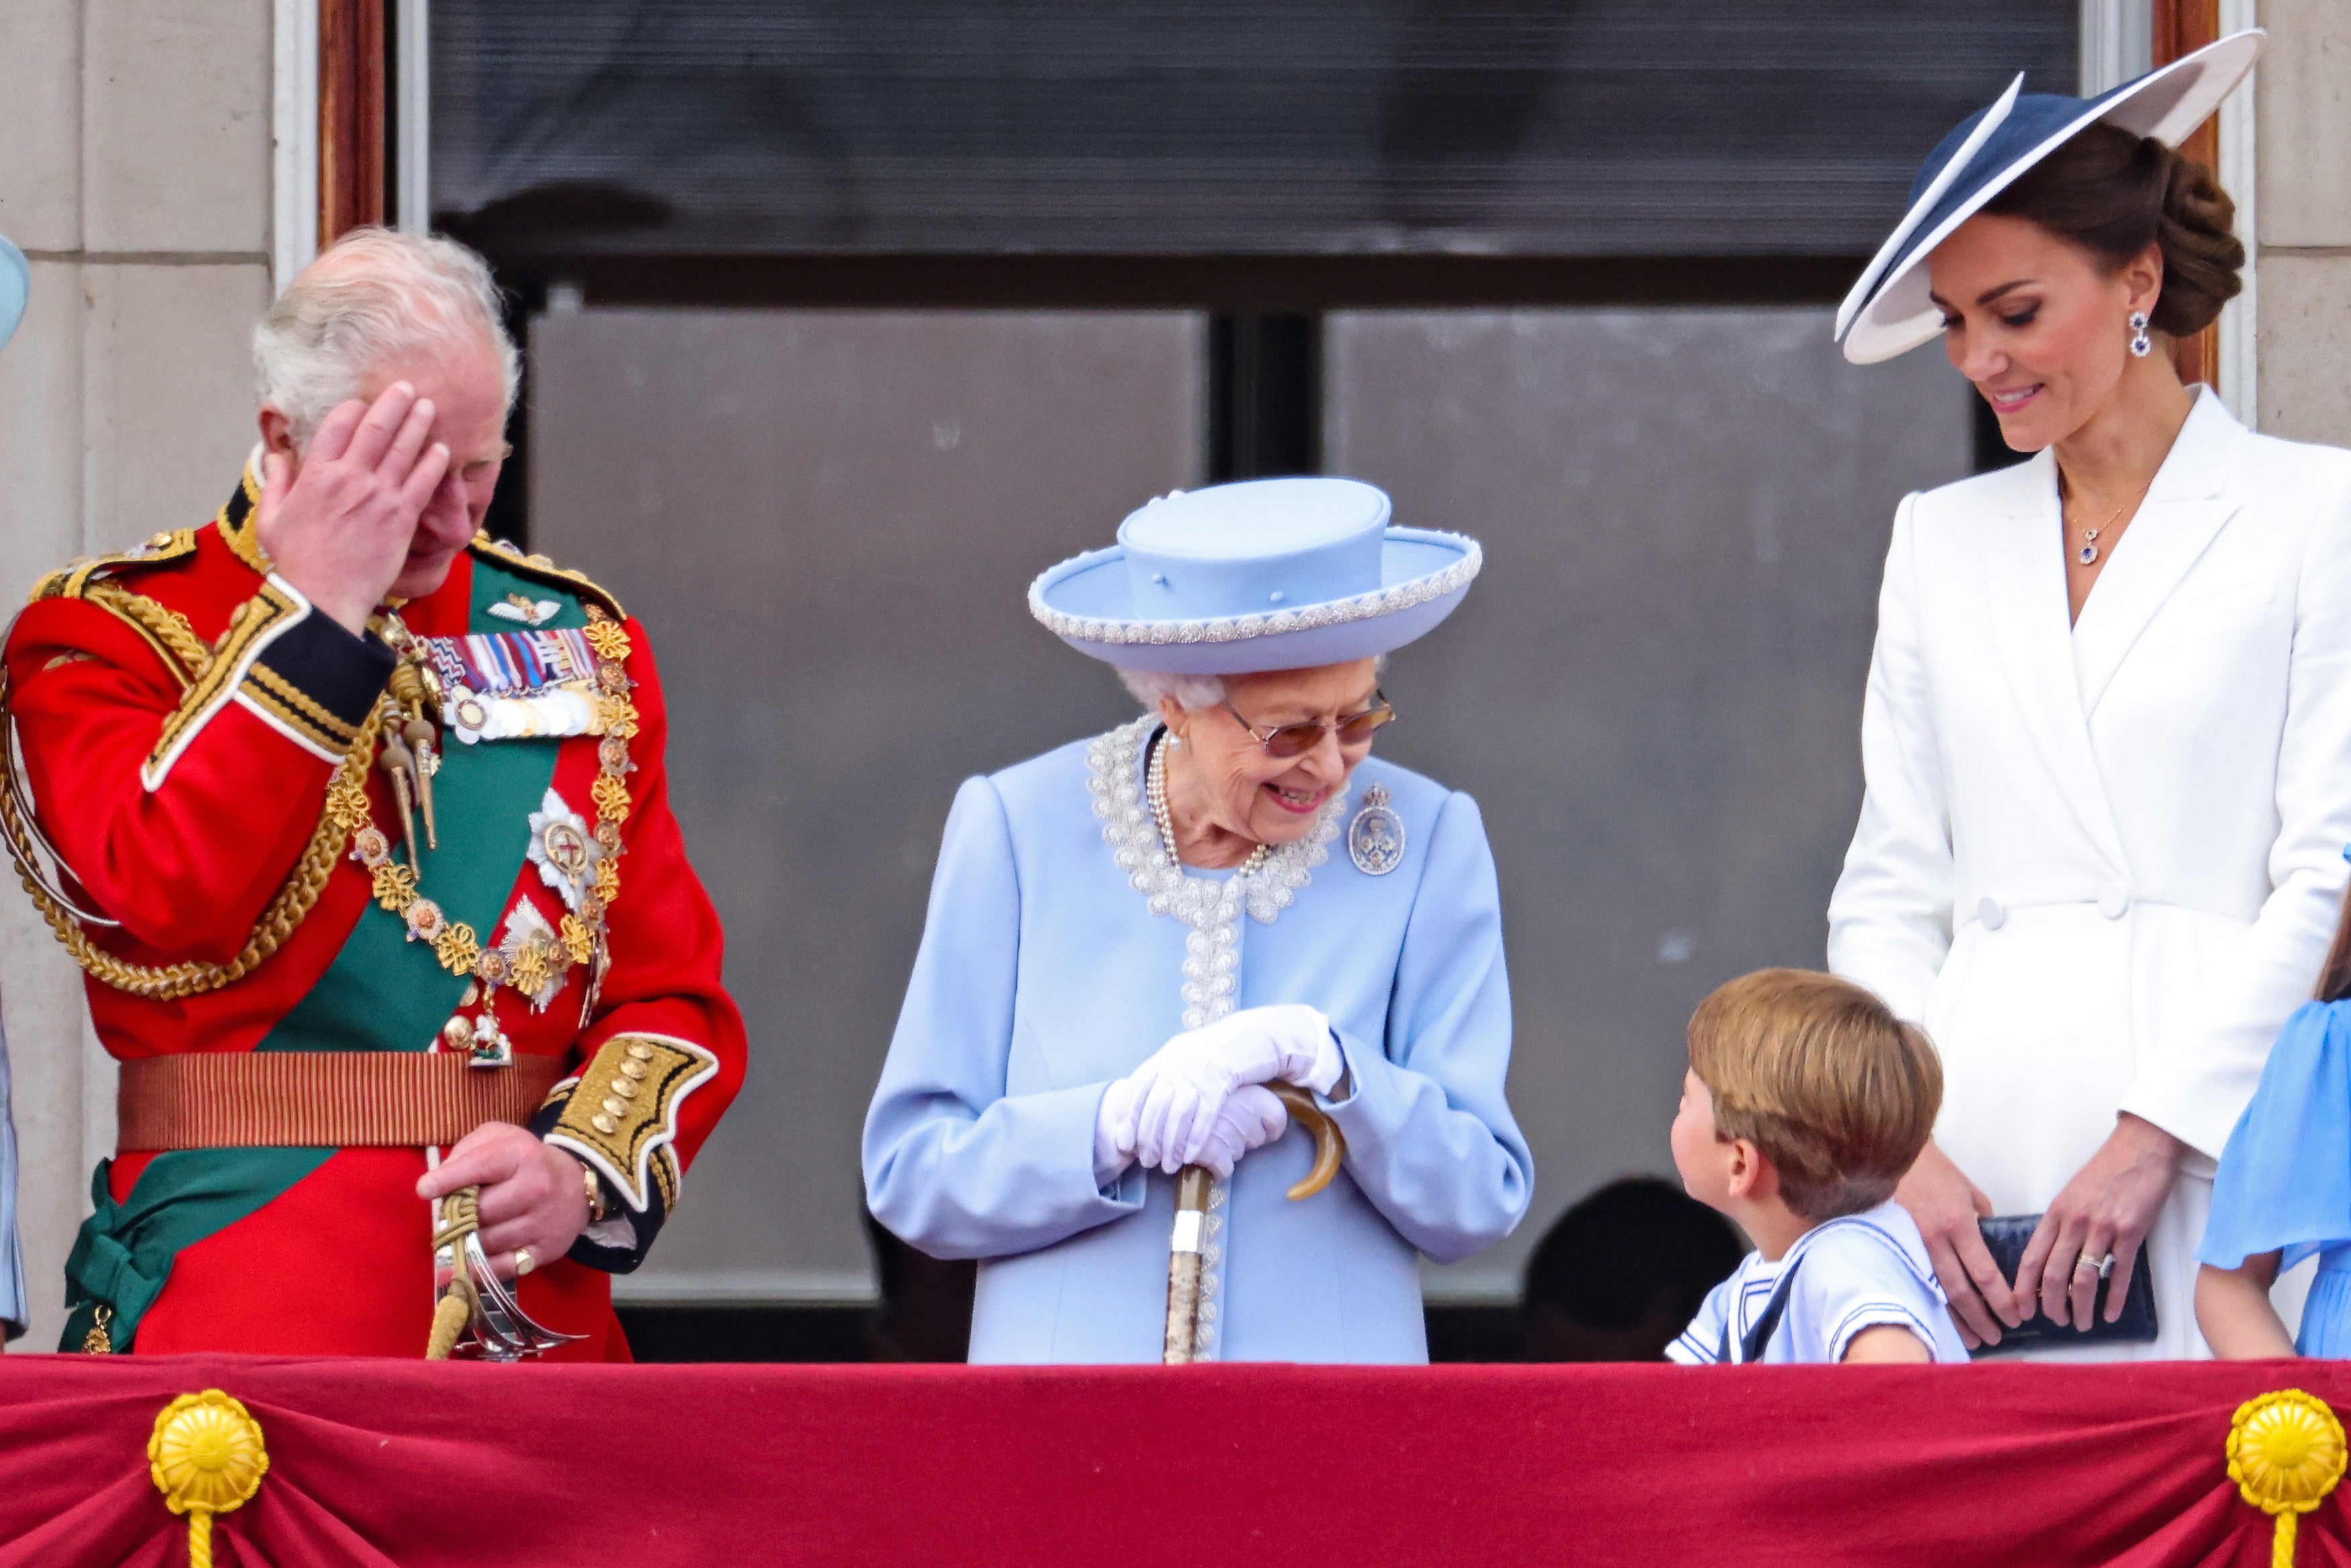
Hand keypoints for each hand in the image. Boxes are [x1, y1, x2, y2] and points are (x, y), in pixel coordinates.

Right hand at [257, 383, 450, 633]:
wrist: (325, 597)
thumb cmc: (296, 561)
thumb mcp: (271, 518)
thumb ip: (277, 482)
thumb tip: (274, 456)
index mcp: (316, 475)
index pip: (337, 426)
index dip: (354, 408)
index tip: (364, 401)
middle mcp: (350, 478)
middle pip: (376, 428)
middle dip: (394, 403)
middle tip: (408, 388)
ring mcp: (379, 496)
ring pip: (403, 449)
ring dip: (418, 424)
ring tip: (429, 406)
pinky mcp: (402, 517)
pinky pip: (423, 481)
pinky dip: (434, 462)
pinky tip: (442, 448)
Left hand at [416, 1122, 590, 1280]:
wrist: (577, 1185)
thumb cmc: (525, 1160)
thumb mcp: (500, 1138)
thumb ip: (467, 1150)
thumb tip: (437, 1181)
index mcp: (521, 1155)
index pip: (481, 1167)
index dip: (449, 1179)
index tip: (424, 1189)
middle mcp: (535, 1187)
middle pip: (479, 1211)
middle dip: (455, 1217)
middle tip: (446, 1218)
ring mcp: (542, 1221)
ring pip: (487, 1242)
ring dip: (465, 1242)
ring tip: (458, 1237)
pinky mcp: (545, 1249)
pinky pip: (502, 1267)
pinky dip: (480, 1268)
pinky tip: (468, 1262)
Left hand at [1123, 1005, 1334, 1169]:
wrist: (1262, 1032)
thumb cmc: (1227, 1050)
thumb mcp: (1193, 1057)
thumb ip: (1172, 1075)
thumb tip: (1151, 1104)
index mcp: (1169, 1054)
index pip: (1138, 1088)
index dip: (1129, 1117)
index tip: (1124, 1142)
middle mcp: (1180, 1059)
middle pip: (1155, 1104)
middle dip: (1148, 1137)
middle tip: (1147, 1162)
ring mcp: (1201, 1067)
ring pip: (1178, 1112)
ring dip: (1170, 1143)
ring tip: (1168, 1165)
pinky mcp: (1225, 1075)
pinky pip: (1205, 1111)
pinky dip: (1195, 1136)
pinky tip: (1190, 1155)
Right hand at [1894, 1139, 2018, 1347]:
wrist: (1894, 1156)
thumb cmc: (1936, 1170)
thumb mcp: (1970, 1192)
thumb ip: (1983, 1221)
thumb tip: (1990, 1245)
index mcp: (1958, 1224)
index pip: (1984, 1273)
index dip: (2001, 1299)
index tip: (2016, 1315)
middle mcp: (1935, 1239)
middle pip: (1961, 1291)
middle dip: (1982, 1318)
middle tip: (1997, 1337)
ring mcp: (1913, 1245)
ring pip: (1937, 1292)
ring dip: (1957, 1320)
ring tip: (1974, 1339)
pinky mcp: (1898, 1246)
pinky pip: (1919, 1282)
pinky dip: (1933, 1304)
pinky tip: (1944, 1319)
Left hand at [2014, 1113, 2182, 1329]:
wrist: (2139, 1149)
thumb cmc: (2105, 1172)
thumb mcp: (2072, 1194)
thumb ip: (2061, 1223)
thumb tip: (2051, 1256)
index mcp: (2056, 1213)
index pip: (2032, 1257)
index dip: (2024, 1287)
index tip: (2020, 1307)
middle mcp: (2075, 1222)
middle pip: (2054, 1273)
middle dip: (2051, 1304)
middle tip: (2055, 1322)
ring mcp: (2103, 1228)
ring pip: (2085, 1278)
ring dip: (2082, 1306)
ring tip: (2082, 1324)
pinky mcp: (2131, 1232)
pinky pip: (2120, 1273)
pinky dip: (2114, 1298)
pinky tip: (2110, 1314)